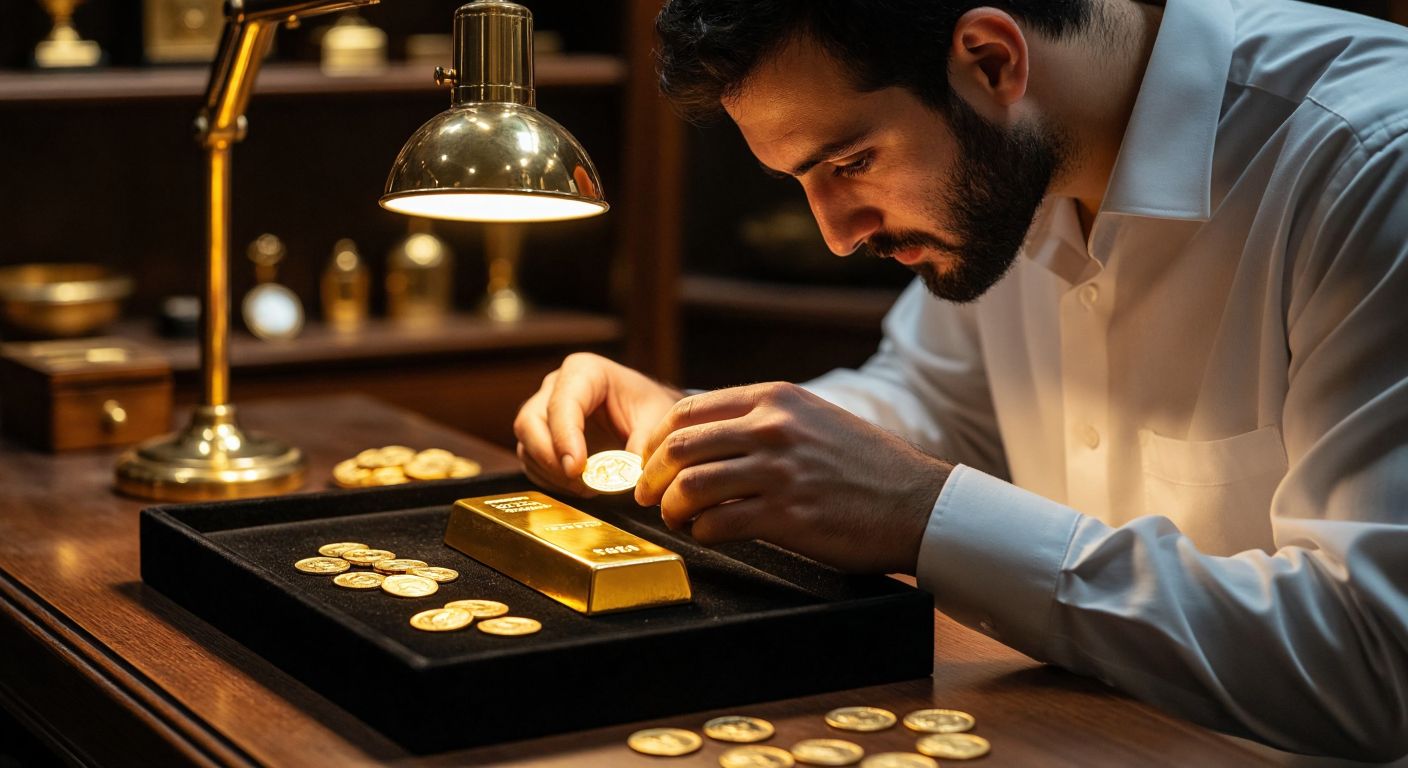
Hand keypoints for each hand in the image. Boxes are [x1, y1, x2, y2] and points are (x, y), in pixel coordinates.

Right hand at [514, 352, 683, 496]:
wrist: (643, 413)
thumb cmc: (648, 406)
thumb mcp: (657, 417)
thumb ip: (644, 441)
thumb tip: (628, 472)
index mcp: (584, 371)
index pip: (562, 402)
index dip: (565, 437)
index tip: (577, 468)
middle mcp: (555, 387)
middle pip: (530, 423)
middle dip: (550, 459)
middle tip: (579, 483)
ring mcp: (543, 412)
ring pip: (526, 445)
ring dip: (551, 474)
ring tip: (586, 488)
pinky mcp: (540, 437)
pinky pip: (530, 461)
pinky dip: (549, 481)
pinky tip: (577, 488)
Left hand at [634, 382, 951, 573]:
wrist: (918, 503)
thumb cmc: (868, 466)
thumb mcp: (814, 418)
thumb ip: (765, 419)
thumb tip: (709, 436)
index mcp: (776, 398)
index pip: (688, 411)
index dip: (655, 440)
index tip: (649, 461)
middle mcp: (773, 427)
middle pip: (680, 447)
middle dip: (652, 475)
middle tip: (648, 495)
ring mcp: (778, 471)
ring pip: (690, 486)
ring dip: (671, 508)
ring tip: (676, 519)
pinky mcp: (786, 515)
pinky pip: (717, 524)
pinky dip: (701, 533)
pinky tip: (708, 535)